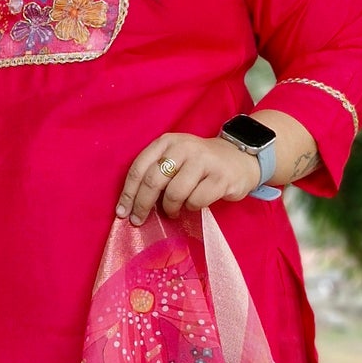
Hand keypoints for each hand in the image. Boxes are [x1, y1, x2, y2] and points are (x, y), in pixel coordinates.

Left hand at [116, 133, 262, 224]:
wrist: (240, 158)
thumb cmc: (200, 164)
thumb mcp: (175, 159)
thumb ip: (155, 174)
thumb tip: (131, 205)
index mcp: (167, 142)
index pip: (139, 168)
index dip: (128, 193)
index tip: (122, 212)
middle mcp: (184, 147)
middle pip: (153, 181)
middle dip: (142, 205)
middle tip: (139, 220)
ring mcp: (204, 161)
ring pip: (175, 193)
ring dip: (170, 208)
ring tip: (173, 211)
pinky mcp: (221, 177)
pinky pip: (196, 201)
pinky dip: (191, 208)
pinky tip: (194, 204)